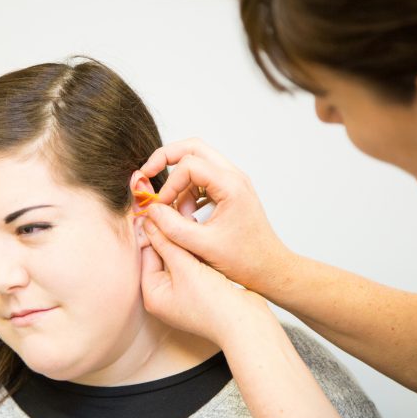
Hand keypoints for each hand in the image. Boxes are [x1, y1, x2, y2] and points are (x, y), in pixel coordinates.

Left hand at [140, 217, 273, 345]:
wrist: (245, 323)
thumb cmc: (213, 304)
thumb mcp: (184, 267)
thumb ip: (166, 242)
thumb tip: (148, 222)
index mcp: (153, 295)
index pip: (146, 254)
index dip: (150, 230)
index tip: (154, 209)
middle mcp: (165, 295)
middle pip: (161, 255)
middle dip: (168, 232)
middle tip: (171, 207)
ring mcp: (183, 293)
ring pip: (178, 256)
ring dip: (182, 237)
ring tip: (185, 211)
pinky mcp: (200, 288)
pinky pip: (192, 262)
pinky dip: (195, 247)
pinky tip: (199, 227)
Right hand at [141, 138, 295, 292]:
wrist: (269, 269)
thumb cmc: (245, 260)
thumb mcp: (202, 246)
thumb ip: (172, 227)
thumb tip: (150, 209)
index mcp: (231, 185)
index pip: (189, 165)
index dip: (169, 184)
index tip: (160, 206)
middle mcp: (233, 177)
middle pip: (193, 148)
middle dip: (166, 158)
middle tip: (147, 174)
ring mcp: (232, 182)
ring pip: (196, 163)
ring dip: (179, 184)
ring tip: (178, 215)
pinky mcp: (228, 192)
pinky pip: (201, 180)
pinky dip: (187, 193)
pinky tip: (187, 217)